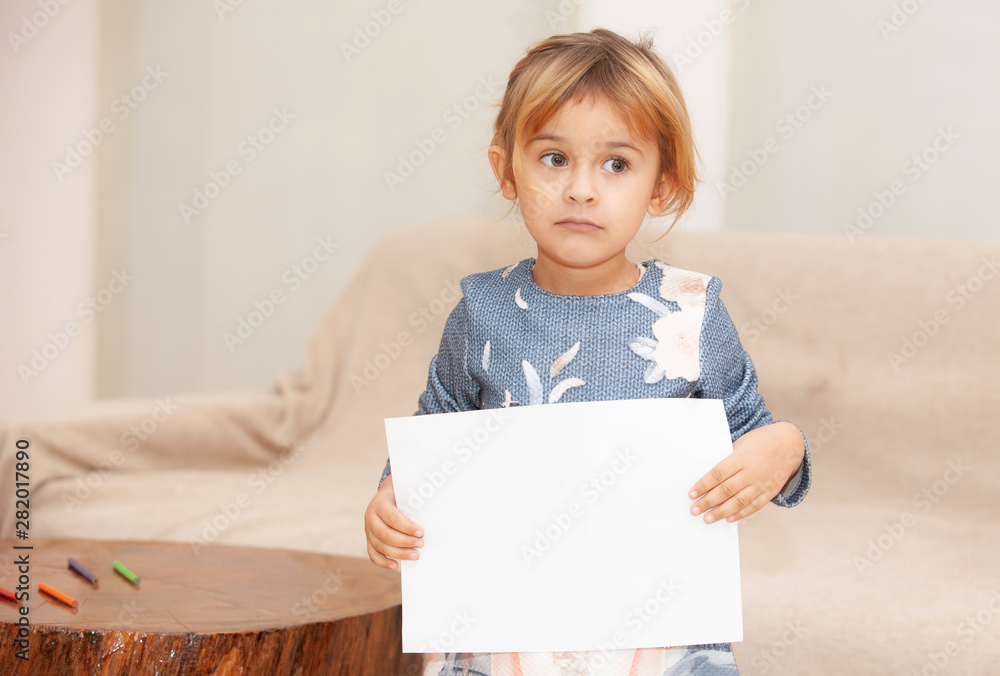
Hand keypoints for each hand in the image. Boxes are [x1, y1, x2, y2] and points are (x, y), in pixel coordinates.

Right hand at [364, 474, 423, 568]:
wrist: (388, 494)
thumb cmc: (401, 495)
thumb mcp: (406, 493)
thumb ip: (414, 502)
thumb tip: (433, 516)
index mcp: (379, 503)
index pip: (392, 517)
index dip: (406, 527)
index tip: (421, 533)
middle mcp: (371, 516)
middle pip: (385, 534)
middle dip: (404, 542)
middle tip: (421, 544)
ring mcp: (368, 529)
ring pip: (380, 545)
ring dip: (398, 553)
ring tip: (415, 555)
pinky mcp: (369, 539)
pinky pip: (373, 553)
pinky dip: (383, 562)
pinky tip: (395, 565)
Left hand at [688, 421, 803, 523]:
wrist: (789, 444)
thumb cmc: (760, 441)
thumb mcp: (742, 444)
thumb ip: (728, 460)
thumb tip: (711, 478)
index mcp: (742, 458)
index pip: (718, 474)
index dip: (703, 485)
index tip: (691, 494)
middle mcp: (752, 472)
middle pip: (726, 490)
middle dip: (708, 502)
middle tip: (694, 510)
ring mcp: (762, 484)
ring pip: (739, 501)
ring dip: (721, 512)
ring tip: (708, 519)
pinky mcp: (770, 492)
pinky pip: (754, 506)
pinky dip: (741, 514)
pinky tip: (729, 519)